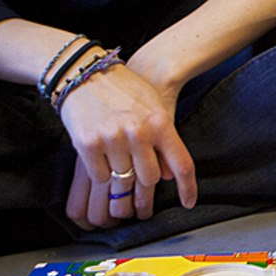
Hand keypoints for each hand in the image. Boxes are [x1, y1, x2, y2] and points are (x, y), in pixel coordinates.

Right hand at [60, 62, 196, 229]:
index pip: (181, 164)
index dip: (188, 188)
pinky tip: (101, 156)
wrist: (87, 72)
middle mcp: (138, 132)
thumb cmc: (125, 89)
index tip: (188, 203)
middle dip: (145, 184)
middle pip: (150, 180)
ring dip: (121, 179)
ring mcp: (113, 139)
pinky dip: (101, 173)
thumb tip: (170, 175)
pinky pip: (100, 176)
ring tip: (117, 163)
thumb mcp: (153, 107)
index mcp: (159, 122)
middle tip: (139, 184)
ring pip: (124, 181)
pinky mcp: (88, 145)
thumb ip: (164, 139)